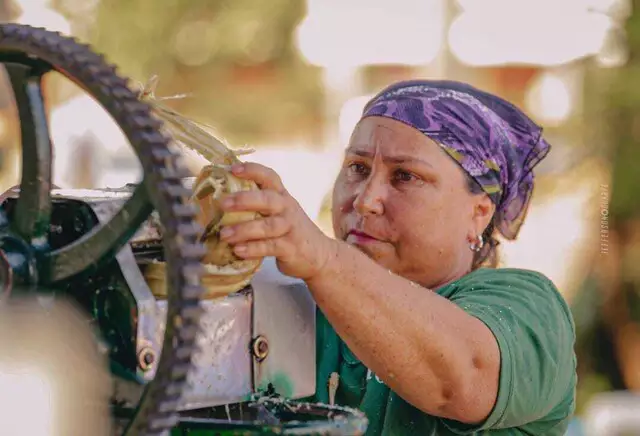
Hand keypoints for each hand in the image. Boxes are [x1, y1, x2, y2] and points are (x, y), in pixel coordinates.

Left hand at [218, 162, 336, 280]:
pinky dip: (253, 249)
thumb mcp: (279, 213)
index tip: (233, 170)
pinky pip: (270, 247)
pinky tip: (238, 250)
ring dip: (244, 229)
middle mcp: (287, 209)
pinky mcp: (291, 248)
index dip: (252, 171)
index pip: (269, 177)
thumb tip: (219, 202)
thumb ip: (257, 207)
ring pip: (267, 226)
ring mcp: (290, 228)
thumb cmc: (290, 231)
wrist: (320, 255)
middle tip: (223, 204)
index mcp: (282, 196)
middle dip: (244, 200)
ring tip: (224, 234)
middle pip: (267, 199)